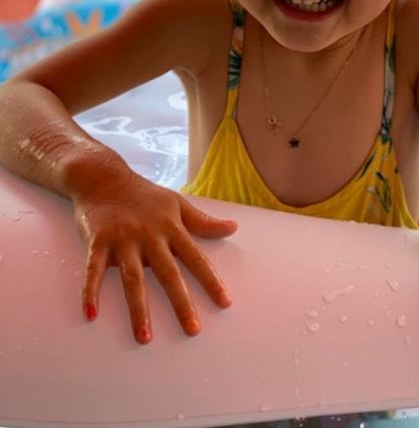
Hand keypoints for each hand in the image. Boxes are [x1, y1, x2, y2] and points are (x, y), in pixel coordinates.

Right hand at [73, 177, 236, 342]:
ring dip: (139, 309)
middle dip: (181, 303)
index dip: (211, 280)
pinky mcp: (97, 241)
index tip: (225, 303)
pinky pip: (92, 270)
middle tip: (193, 330)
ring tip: (145, 337)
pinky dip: (90, 292)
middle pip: (168, 273)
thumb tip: (233, 228)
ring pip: (133, 278)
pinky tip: (91, 314)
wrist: (104, 177)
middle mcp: (149, 235)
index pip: (196, 258)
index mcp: (171, 227)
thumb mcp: (176, 204)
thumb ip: (203, 221)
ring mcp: (123, 239)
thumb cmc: (143, 194)